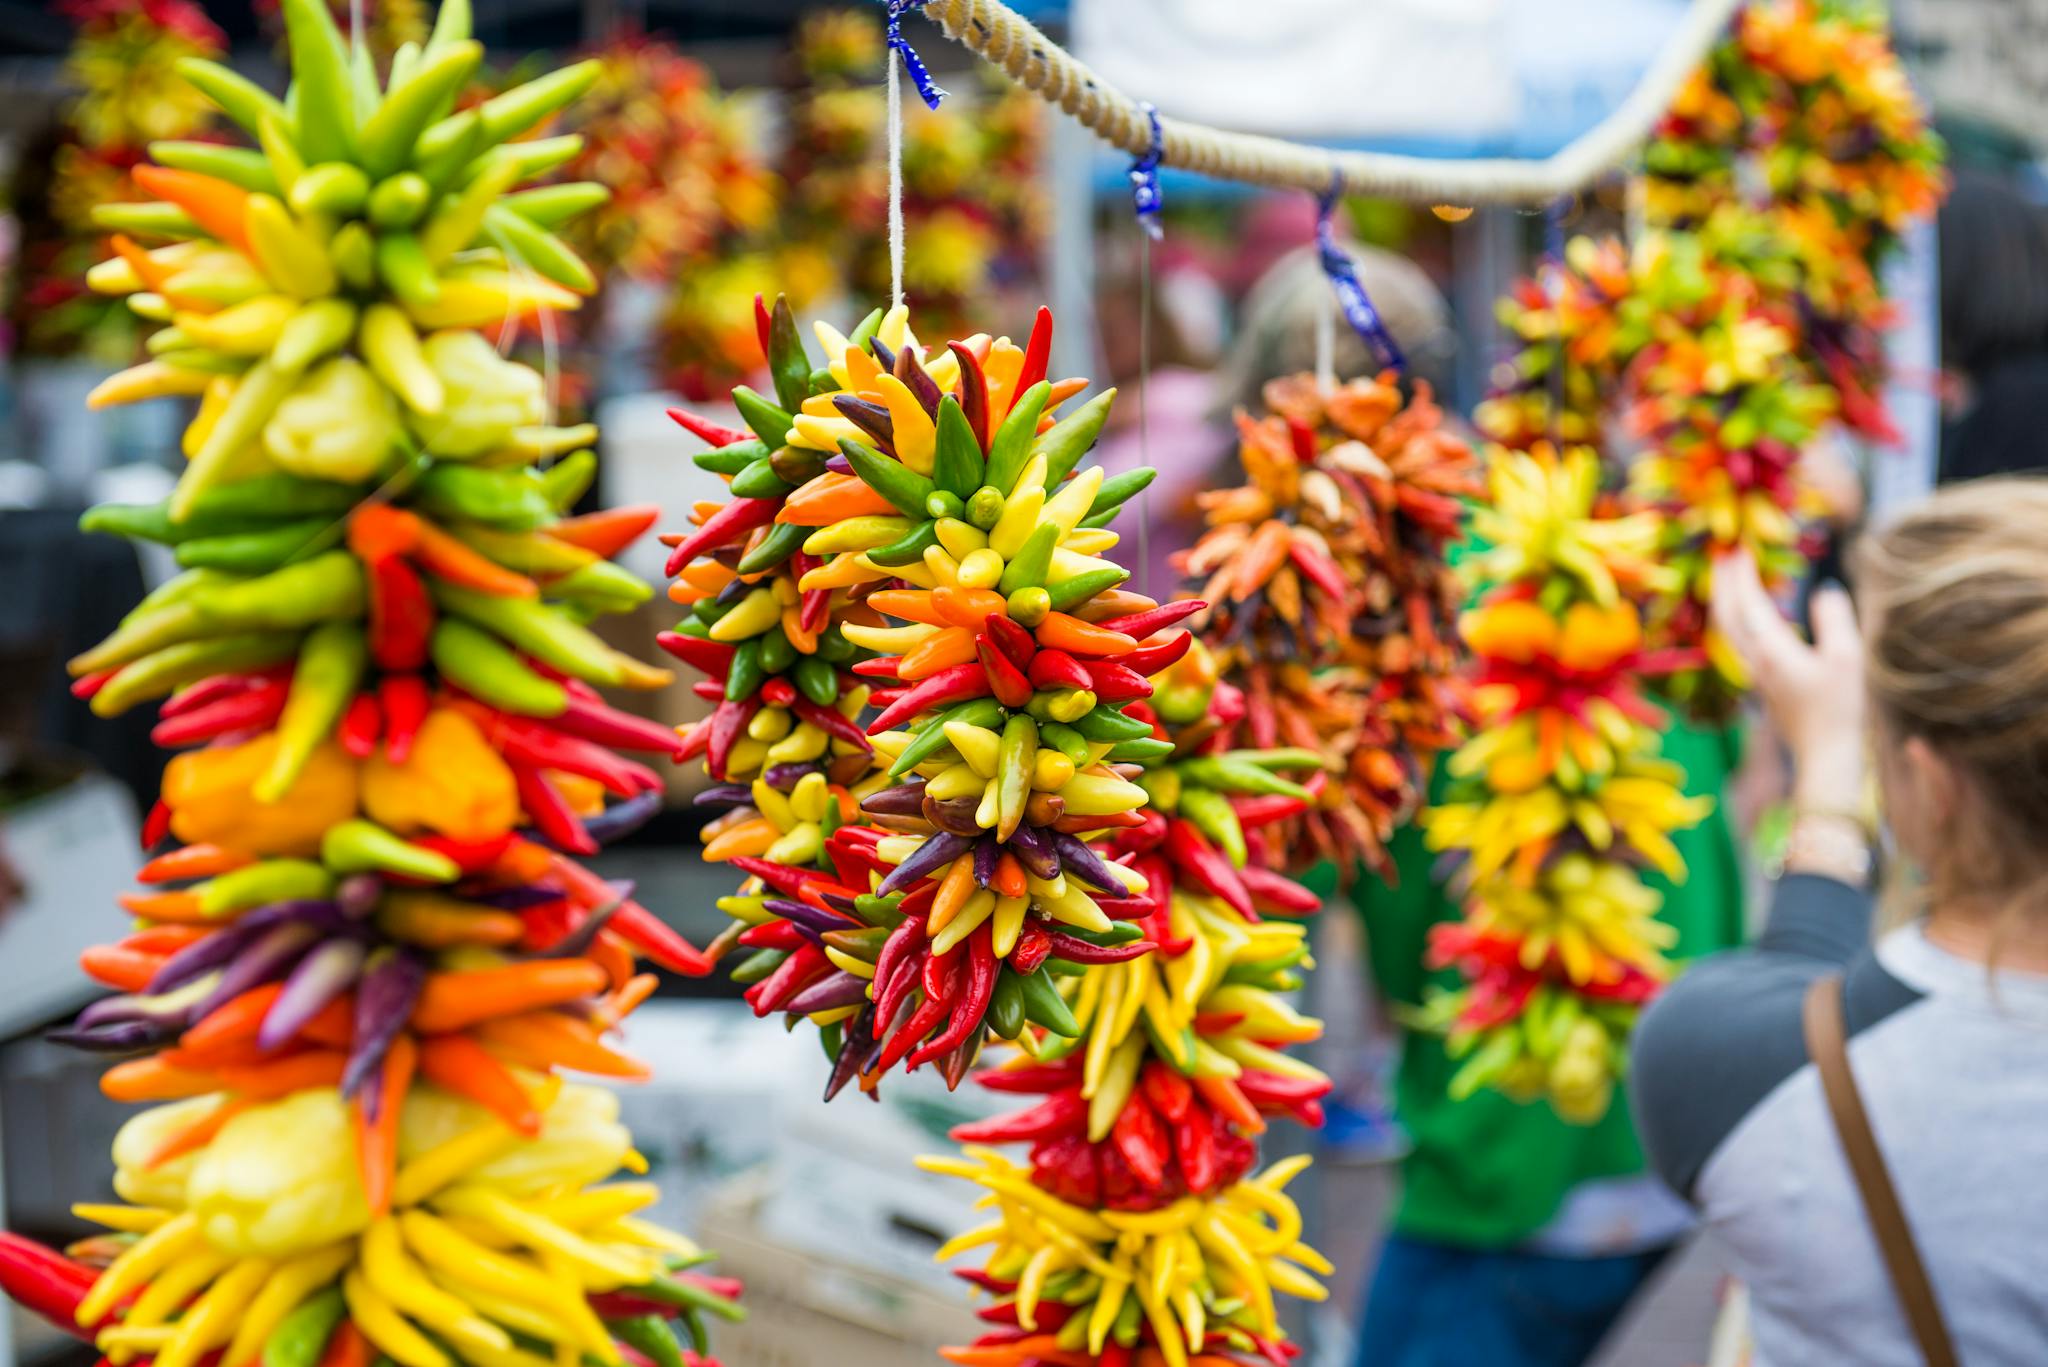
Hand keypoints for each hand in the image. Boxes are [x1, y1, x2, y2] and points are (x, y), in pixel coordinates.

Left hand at [1710, 550, 1866, 812]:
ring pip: (1728, 630)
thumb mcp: (1846, 658)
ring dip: (1726, 600)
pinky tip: (1748, 613)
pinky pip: (1738, 642)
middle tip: (1725, 553)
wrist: (1825, 754)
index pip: (1747, 603)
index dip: (1741, 574)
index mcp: (1770, 650)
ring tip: (1731, 576)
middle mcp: (1754, 660)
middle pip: (1726, 614)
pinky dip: (1736, 618)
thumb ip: (1834, 619)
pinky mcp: (1762, 683)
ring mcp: (1754, 674)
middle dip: (1723, 582)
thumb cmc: (1840, 708)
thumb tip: (1823, 591)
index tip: (1737, 548)